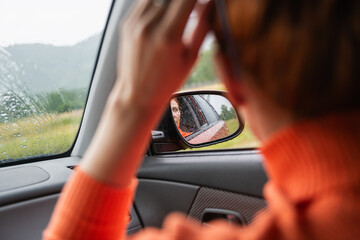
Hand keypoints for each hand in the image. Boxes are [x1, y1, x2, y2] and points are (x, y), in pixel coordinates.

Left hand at [81, 0, 210, 185]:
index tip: (205, 2)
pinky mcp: (127, 23)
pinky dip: (158, 5)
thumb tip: (211, 4)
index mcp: (168, 35)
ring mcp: (135, 23)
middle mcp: (148, 25)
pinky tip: (164, 17)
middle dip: (187, 1)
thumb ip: (202, 27)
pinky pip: (145, 2)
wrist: (136, 95)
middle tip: (194, 10)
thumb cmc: (165, 83)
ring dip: (172, 2)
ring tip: (179, 16)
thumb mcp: (190, 58)